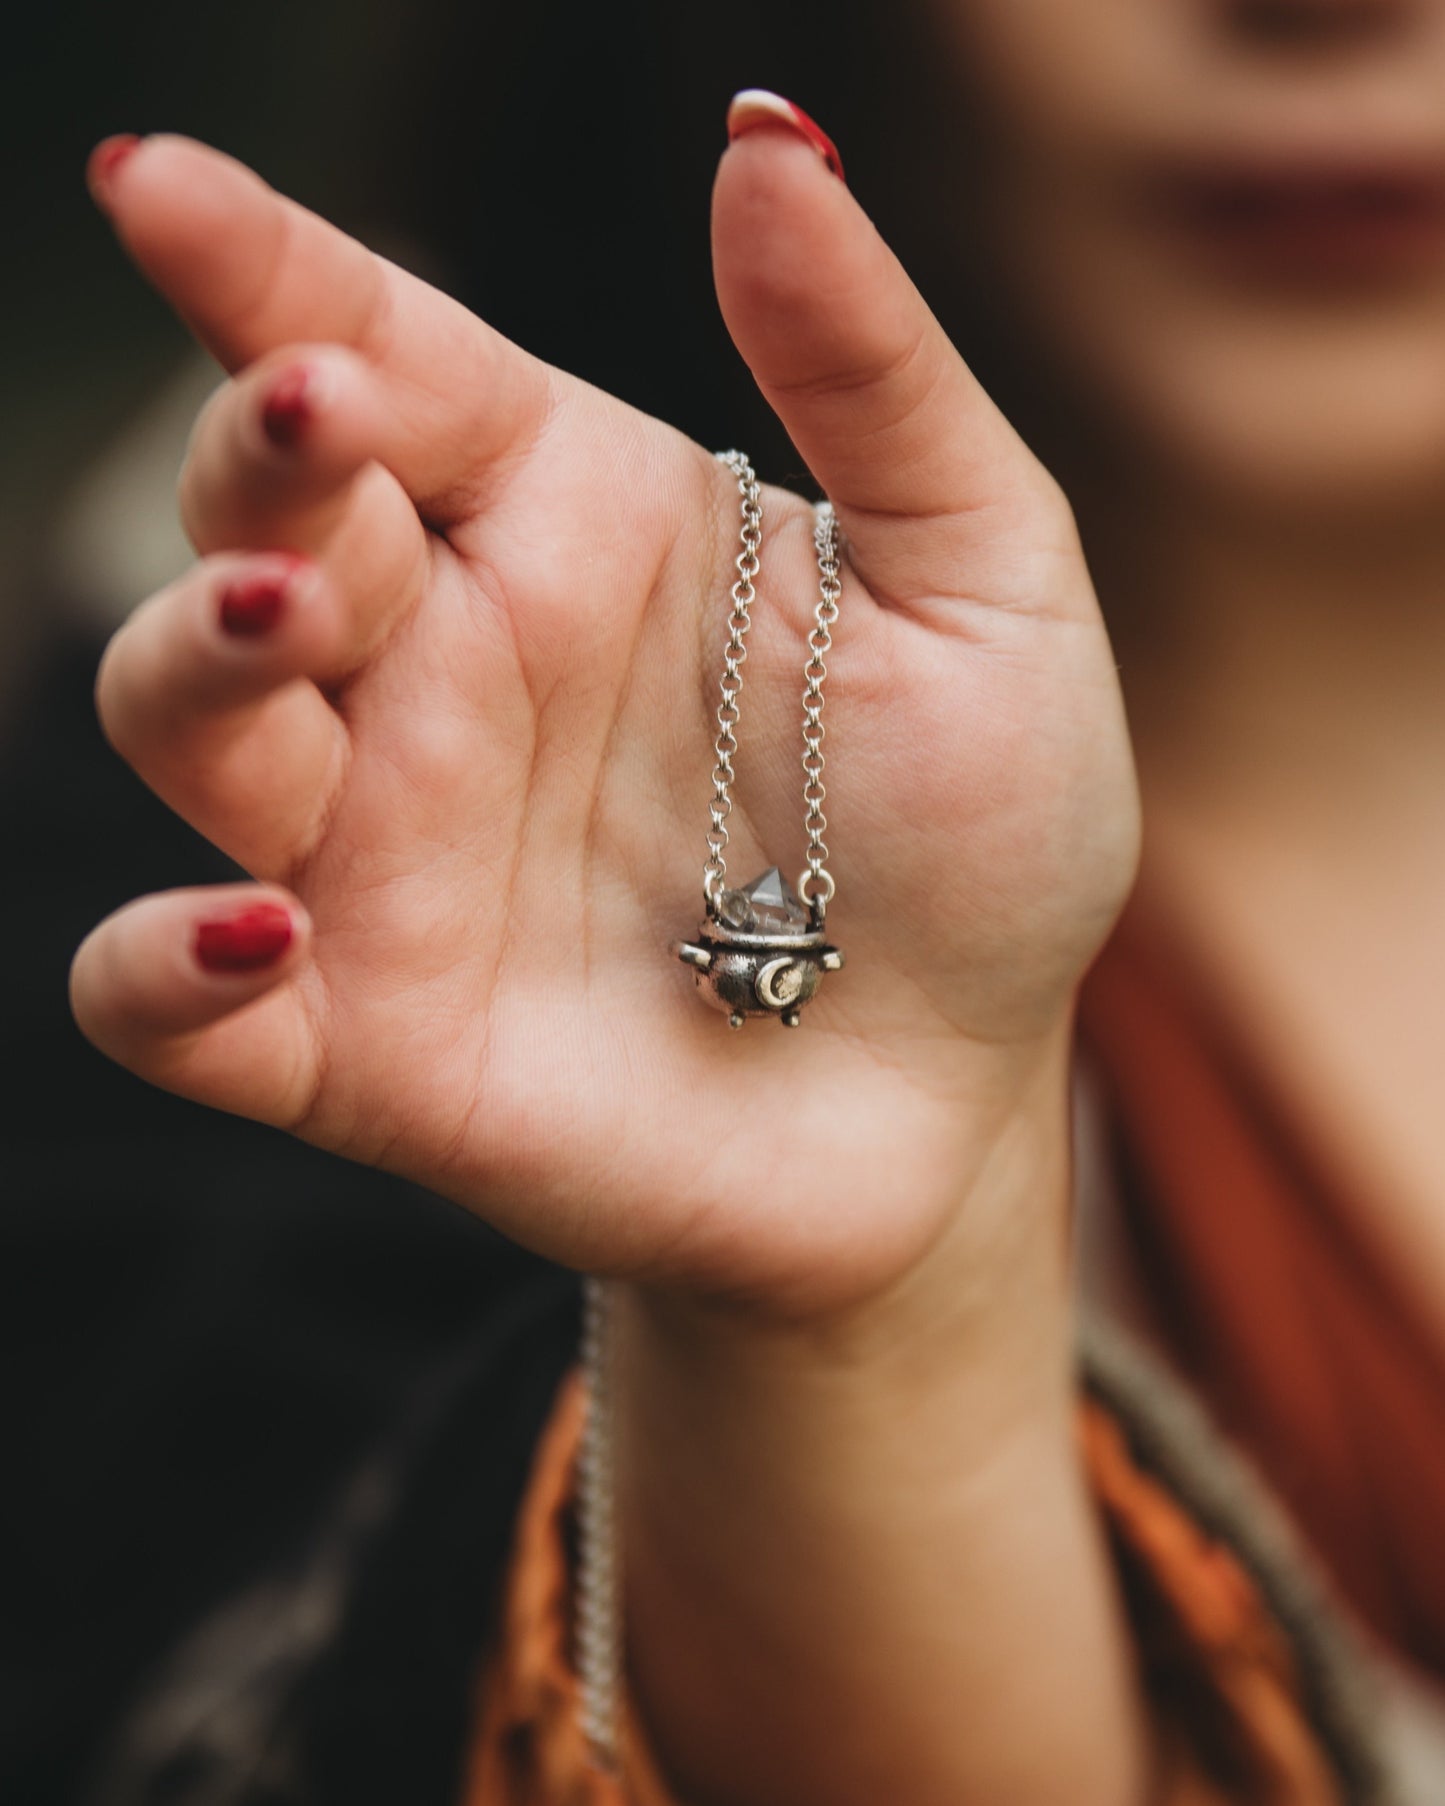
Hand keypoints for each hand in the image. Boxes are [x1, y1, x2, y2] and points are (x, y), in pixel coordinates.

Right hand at [72, 120, 1137, 1321]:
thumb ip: (868, 374)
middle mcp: (451, 672)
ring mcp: (388, 857)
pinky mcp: (357, 1043)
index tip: (162, 186)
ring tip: (299, 619)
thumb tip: (764, 142)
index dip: (263, 268)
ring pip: (187, 719)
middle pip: (261, 514)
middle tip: (328, 431)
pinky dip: (160, 968)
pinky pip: (173, 1003)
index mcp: (574, 528)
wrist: (952, 1105)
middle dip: (256, 454)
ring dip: (197, 656)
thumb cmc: (978, 847)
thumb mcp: (982, 587)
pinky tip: (254, 935)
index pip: (382, 356)